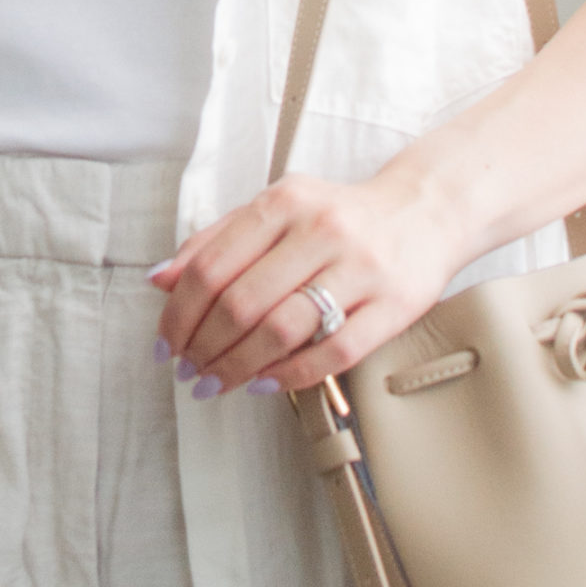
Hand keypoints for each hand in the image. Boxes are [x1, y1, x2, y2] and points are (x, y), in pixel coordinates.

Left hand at [148, 166, 466, 398]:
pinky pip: (334, 352)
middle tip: (189, 371)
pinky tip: (266, 383)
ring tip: (218, 382)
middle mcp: (321, 231)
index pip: (212, 267)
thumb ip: (216, 240)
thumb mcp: (275, 209)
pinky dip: (291, 375)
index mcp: (284, 203)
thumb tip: (160, 280)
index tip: (166, 344)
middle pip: (242, 303)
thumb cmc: (339, 215)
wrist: (425, 210)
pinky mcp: (394, 305)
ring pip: (283, 331)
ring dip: (239, 366)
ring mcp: (361, 269)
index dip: (179, 314)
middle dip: (204, 347)